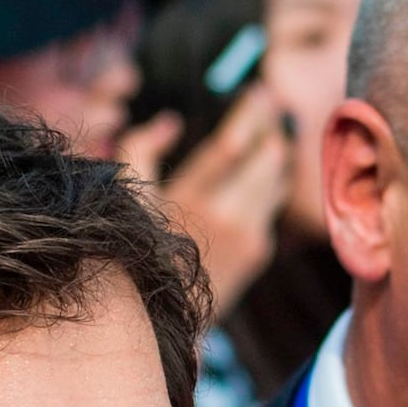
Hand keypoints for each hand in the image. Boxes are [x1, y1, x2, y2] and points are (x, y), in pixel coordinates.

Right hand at [130, 81, 292, 316]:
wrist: (165, 316)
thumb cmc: (140, 249)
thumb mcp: (129, 199)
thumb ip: (140, 150)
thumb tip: (171, 121)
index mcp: (190, 199)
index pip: (232, 144)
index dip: (250, 112)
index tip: (258, 90)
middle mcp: (226, 216)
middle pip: (269, 156)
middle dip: (273, 126)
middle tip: (271, 104)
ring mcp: (249, 235)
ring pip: (279, 177)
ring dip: (277, 150)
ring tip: (270, 129)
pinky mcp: (261, 250)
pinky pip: (273, 203)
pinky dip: (270, 181)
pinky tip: (260, 170)